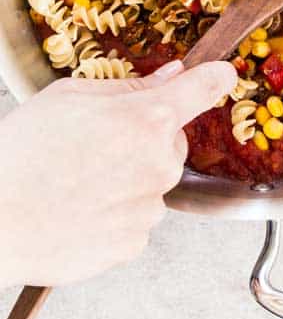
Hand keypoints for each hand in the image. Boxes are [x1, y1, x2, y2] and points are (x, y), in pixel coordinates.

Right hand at [0, 58, 235, 286]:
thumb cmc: (22, 154)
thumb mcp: (70, 97)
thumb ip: (129, 86)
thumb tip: (169, 76)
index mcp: (147, 118)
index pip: (203, 89)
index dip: (215, 77)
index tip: (223, 75)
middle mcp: (158, 163)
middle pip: (171, 140)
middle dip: (146, 136)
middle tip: (98, 142)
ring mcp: (148, 208)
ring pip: (154, 181)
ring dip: (130, 176)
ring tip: (79, 178)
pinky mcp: (134, 243)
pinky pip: (137, 217)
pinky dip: (117, 211)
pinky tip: (81, 205)